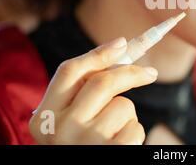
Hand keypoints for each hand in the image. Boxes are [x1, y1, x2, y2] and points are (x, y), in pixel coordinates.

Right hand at [29, 37, 157, 143]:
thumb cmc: (81, 147)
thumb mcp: (70, 122)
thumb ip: (84, 92)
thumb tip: (120, 49)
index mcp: (44, 117)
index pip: (69, 71)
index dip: (98, 53)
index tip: (123, 43)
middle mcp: (59, 129)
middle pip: (102, 81)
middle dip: (131, 72)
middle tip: (151, 72)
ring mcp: (84, 143)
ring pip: (123, 105)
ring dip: (128, 115)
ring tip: (114, 134)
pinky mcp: (110, 153)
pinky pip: (135, 127)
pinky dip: (135, 133)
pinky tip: (121, 146)